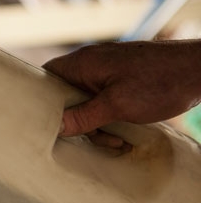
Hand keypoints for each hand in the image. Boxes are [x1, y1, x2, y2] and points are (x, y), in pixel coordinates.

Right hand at [43, 40, 200, 143]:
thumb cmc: (161, 82)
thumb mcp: (118, 105)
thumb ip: (84, 117)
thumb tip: (56, 127)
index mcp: (83, 64)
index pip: (45, 78)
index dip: (41, 100)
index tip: (46, 123)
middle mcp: (91, 65)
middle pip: (65, 96)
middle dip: (76, 121)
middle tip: (96, 136)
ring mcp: (107, 72)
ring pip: (84, 104)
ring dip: (96, 125)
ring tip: (117, 138)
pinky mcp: (121, 80)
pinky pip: (101, 102)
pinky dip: (108, 118)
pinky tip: (123, 131)